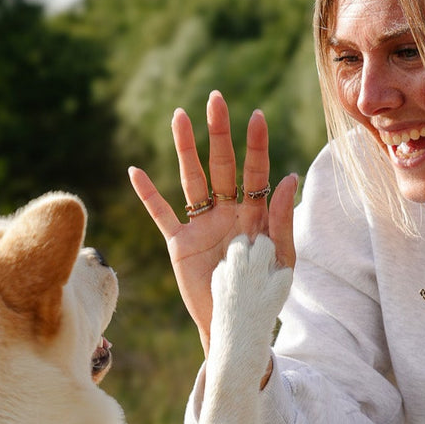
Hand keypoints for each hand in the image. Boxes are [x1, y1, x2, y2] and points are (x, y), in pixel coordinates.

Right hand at [129, 90, 296, 352]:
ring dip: (186, 149)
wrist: (234, 324)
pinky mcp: (179, 243)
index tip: (256, 116)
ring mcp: (201, 225)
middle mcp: (226, 212)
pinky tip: (136, 171)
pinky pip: (162, 214)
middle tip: (216, 100)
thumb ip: (282, 220)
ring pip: (192, 180)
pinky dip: (149, 195)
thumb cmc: (262, 295)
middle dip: (219, 134)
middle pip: (222, 166)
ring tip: (179, 116)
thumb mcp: (279, 259)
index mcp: (254, 215)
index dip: (255, 145)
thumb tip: (288, 178)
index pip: (255, 172)